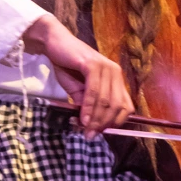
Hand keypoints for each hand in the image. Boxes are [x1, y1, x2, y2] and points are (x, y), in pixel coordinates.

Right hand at [22, 14, 133, 136]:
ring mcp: (106, 67)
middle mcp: (115, 72)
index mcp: (116, 79)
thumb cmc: (67, 66)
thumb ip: (86, 105)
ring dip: (96, 119)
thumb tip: (90, 126)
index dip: (115, 124)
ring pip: (106, 101)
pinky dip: (88, 107)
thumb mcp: (78, 91)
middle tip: (90, 136)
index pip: (126, 107)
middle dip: (104, 124)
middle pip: (117, 106)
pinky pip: (94, 91)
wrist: (54, 44)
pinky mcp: (93, 65)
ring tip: (86, 130)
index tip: (100, 134)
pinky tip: (82, 118)